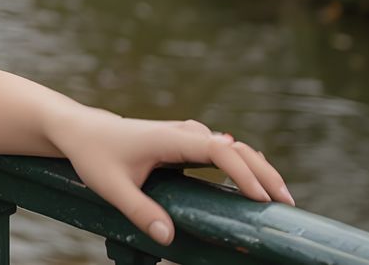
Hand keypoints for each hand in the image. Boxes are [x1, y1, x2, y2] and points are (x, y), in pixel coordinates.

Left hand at [48, 109, 294, 245]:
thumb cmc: (94, 155)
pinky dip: (244, 167)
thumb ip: (139, 211)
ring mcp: (187, 135)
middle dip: (264, 173)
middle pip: (236, 148)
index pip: (218, 150)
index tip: (260, 197)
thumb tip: (168, 237)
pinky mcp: (186, 142)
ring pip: (233, 149)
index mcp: (170, 138)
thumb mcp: (111, 186)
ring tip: (280, 199)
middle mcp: (184, 132)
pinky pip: (223, 153)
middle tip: (286, 203)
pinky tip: (258, 186)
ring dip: (258, 170)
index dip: (243, 171)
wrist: (81, 130)